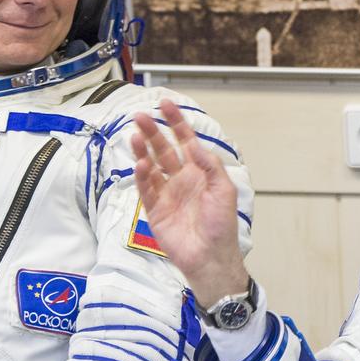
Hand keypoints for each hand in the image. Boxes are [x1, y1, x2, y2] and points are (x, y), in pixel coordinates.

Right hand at [131, 99, 248, 306]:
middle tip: (140, 117)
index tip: (165, 104)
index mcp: (200, 171)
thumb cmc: (222, 225)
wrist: (210, 256)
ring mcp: (167, 193)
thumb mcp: (224, 190)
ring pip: (151, 165)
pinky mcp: (155, 209)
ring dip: (143, 150)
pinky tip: (141, 164)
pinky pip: (146, 188)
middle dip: (152, 132)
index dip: (176, 122)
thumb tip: (195, 144)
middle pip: (163, 149)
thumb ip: (210, 165)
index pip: (185, 140)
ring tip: (135, 136)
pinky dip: (142, 175)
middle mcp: (181, 179)